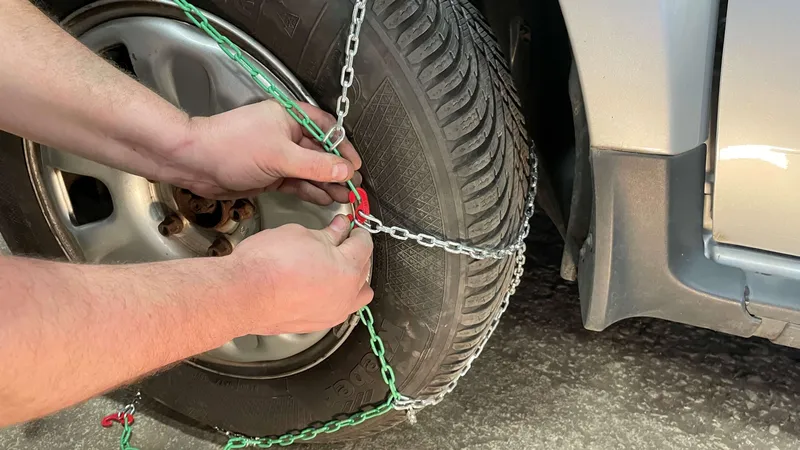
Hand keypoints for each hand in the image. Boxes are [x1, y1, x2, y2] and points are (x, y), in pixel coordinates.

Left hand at [163, 100, 361, 203]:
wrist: (196, 163)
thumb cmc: (231, 147)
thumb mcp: (280, 156)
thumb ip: (315, 165)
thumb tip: (345, 170)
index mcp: (291, 118)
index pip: (327, 129)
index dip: (343, 147)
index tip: (355, 165)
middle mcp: (287, 135)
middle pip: (321, 153)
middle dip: (338, 170)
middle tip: (355, 187)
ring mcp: (279, 156)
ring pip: (311, 171)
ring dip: (327, 184)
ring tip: (346, 198)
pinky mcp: (272, 175)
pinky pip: (298, 183)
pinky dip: (312, 192)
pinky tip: (326, 200)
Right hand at [228, 215, 373, 334]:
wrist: (242, 293)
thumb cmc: (267, 264)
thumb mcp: (302, 235)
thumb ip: (327, 234)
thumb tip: (339, 229)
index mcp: (348, 269)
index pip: (364, 245)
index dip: (356, 231)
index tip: (349, 227)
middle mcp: (345, 295)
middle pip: (363, 270)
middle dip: (354, 254)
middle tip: (340, 242)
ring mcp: (332, 313)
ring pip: (356, 296)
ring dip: (351, 280)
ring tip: (335, 267)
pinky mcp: (315, 325)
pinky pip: (337, 309)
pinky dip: (335, 296)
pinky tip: (320, 286)